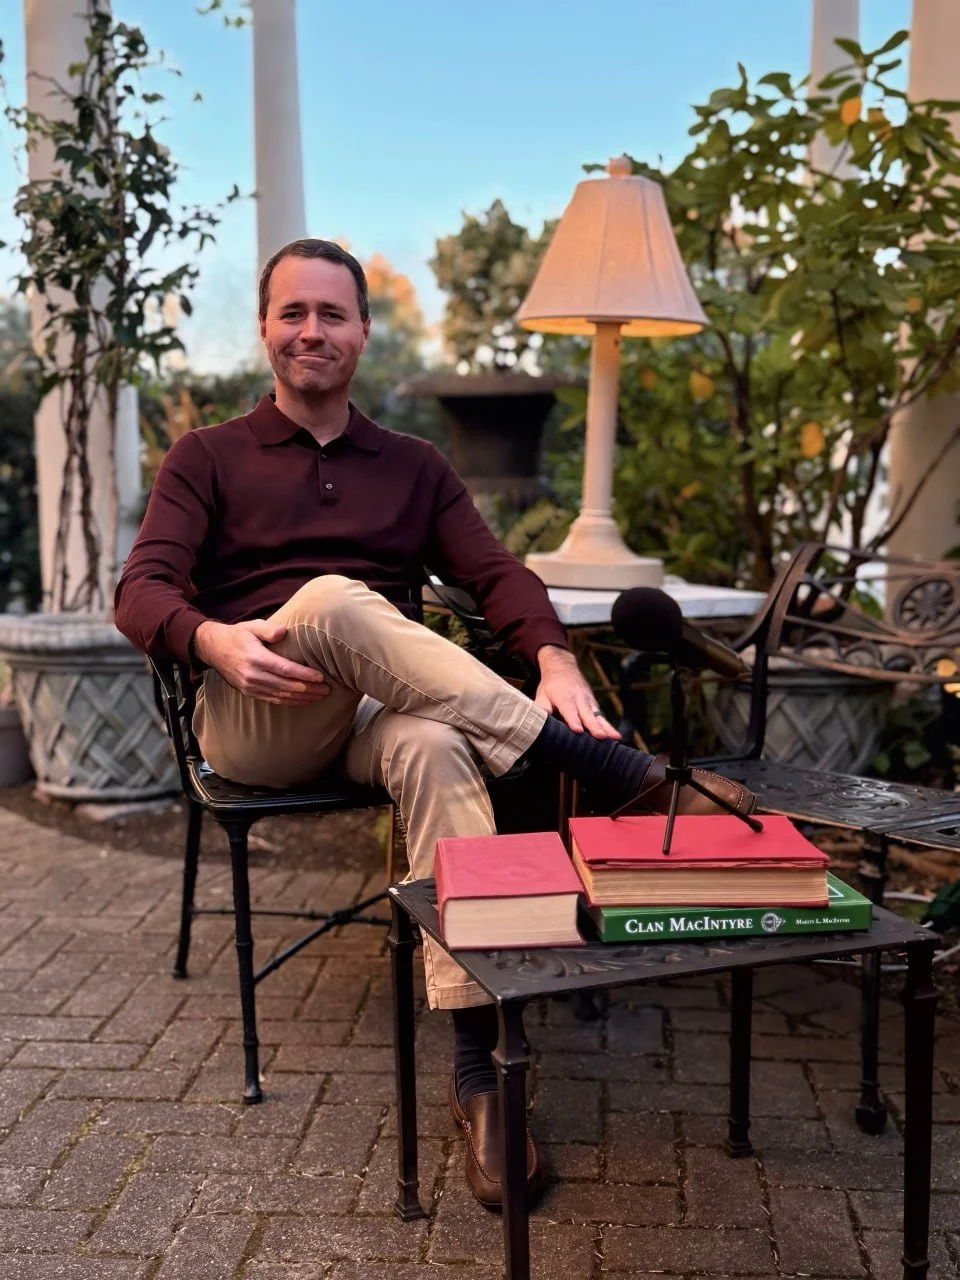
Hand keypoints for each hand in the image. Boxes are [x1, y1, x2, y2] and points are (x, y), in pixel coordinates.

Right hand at [193, 619, 329, 706]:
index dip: (304, 675)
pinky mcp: (249, 692)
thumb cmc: (237, 635)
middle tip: (327, 690)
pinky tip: (302, 701)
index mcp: (256, 658)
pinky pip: (273, 700)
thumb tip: (284, 631)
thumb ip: (268, 628)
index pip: (285, 669)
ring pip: (281, 696)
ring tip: (319, 697)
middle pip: (286, 686)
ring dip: (302, 698)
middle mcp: (253, 675)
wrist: (213, 649)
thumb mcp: (251, 626)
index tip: (321, 677)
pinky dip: (289, 702)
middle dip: (308, 689)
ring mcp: (251, 686)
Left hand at [534, 645, 620, 738]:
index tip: (578, 730)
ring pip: (598, 715)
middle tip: (601, 736)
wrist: (563, 667)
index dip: (573, 719)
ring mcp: (588, 701)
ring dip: (606, 727)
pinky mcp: (594, 704)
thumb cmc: (551, 684)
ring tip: (615, 738)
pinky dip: (609, 726)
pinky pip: (602, 716)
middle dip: (594, 726)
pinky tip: (616, 737)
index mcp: (563, 696)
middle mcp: (578, 697)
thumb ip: (541, 708)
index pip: (569, 709)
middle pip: (587, 713)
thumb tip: (538, 722)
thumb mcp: (541, 694)